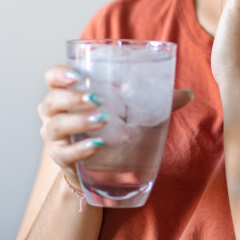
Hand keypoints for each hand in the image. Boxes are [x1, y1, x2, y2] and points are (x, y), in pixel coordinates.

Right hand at [37, 66, 193, 186]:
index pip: (52, 77)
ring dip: (79, 122)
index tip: (78, 74)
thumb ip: (155, 100)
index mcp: (67, 92)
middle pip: (52, 100)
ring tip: (103, 120)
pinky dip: (80, 149)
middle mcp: (54, 113)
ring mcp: (55, 137)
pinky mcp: (61, 159)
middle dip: (73, 98)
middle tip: (97, 99)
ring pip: (56, 126)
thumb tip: (188, 95)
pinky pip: (65, 153)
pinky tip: (96, 146)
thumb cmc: (112, 126)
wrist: (99, 165)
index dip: (60, 74)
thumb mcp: (129, 108)